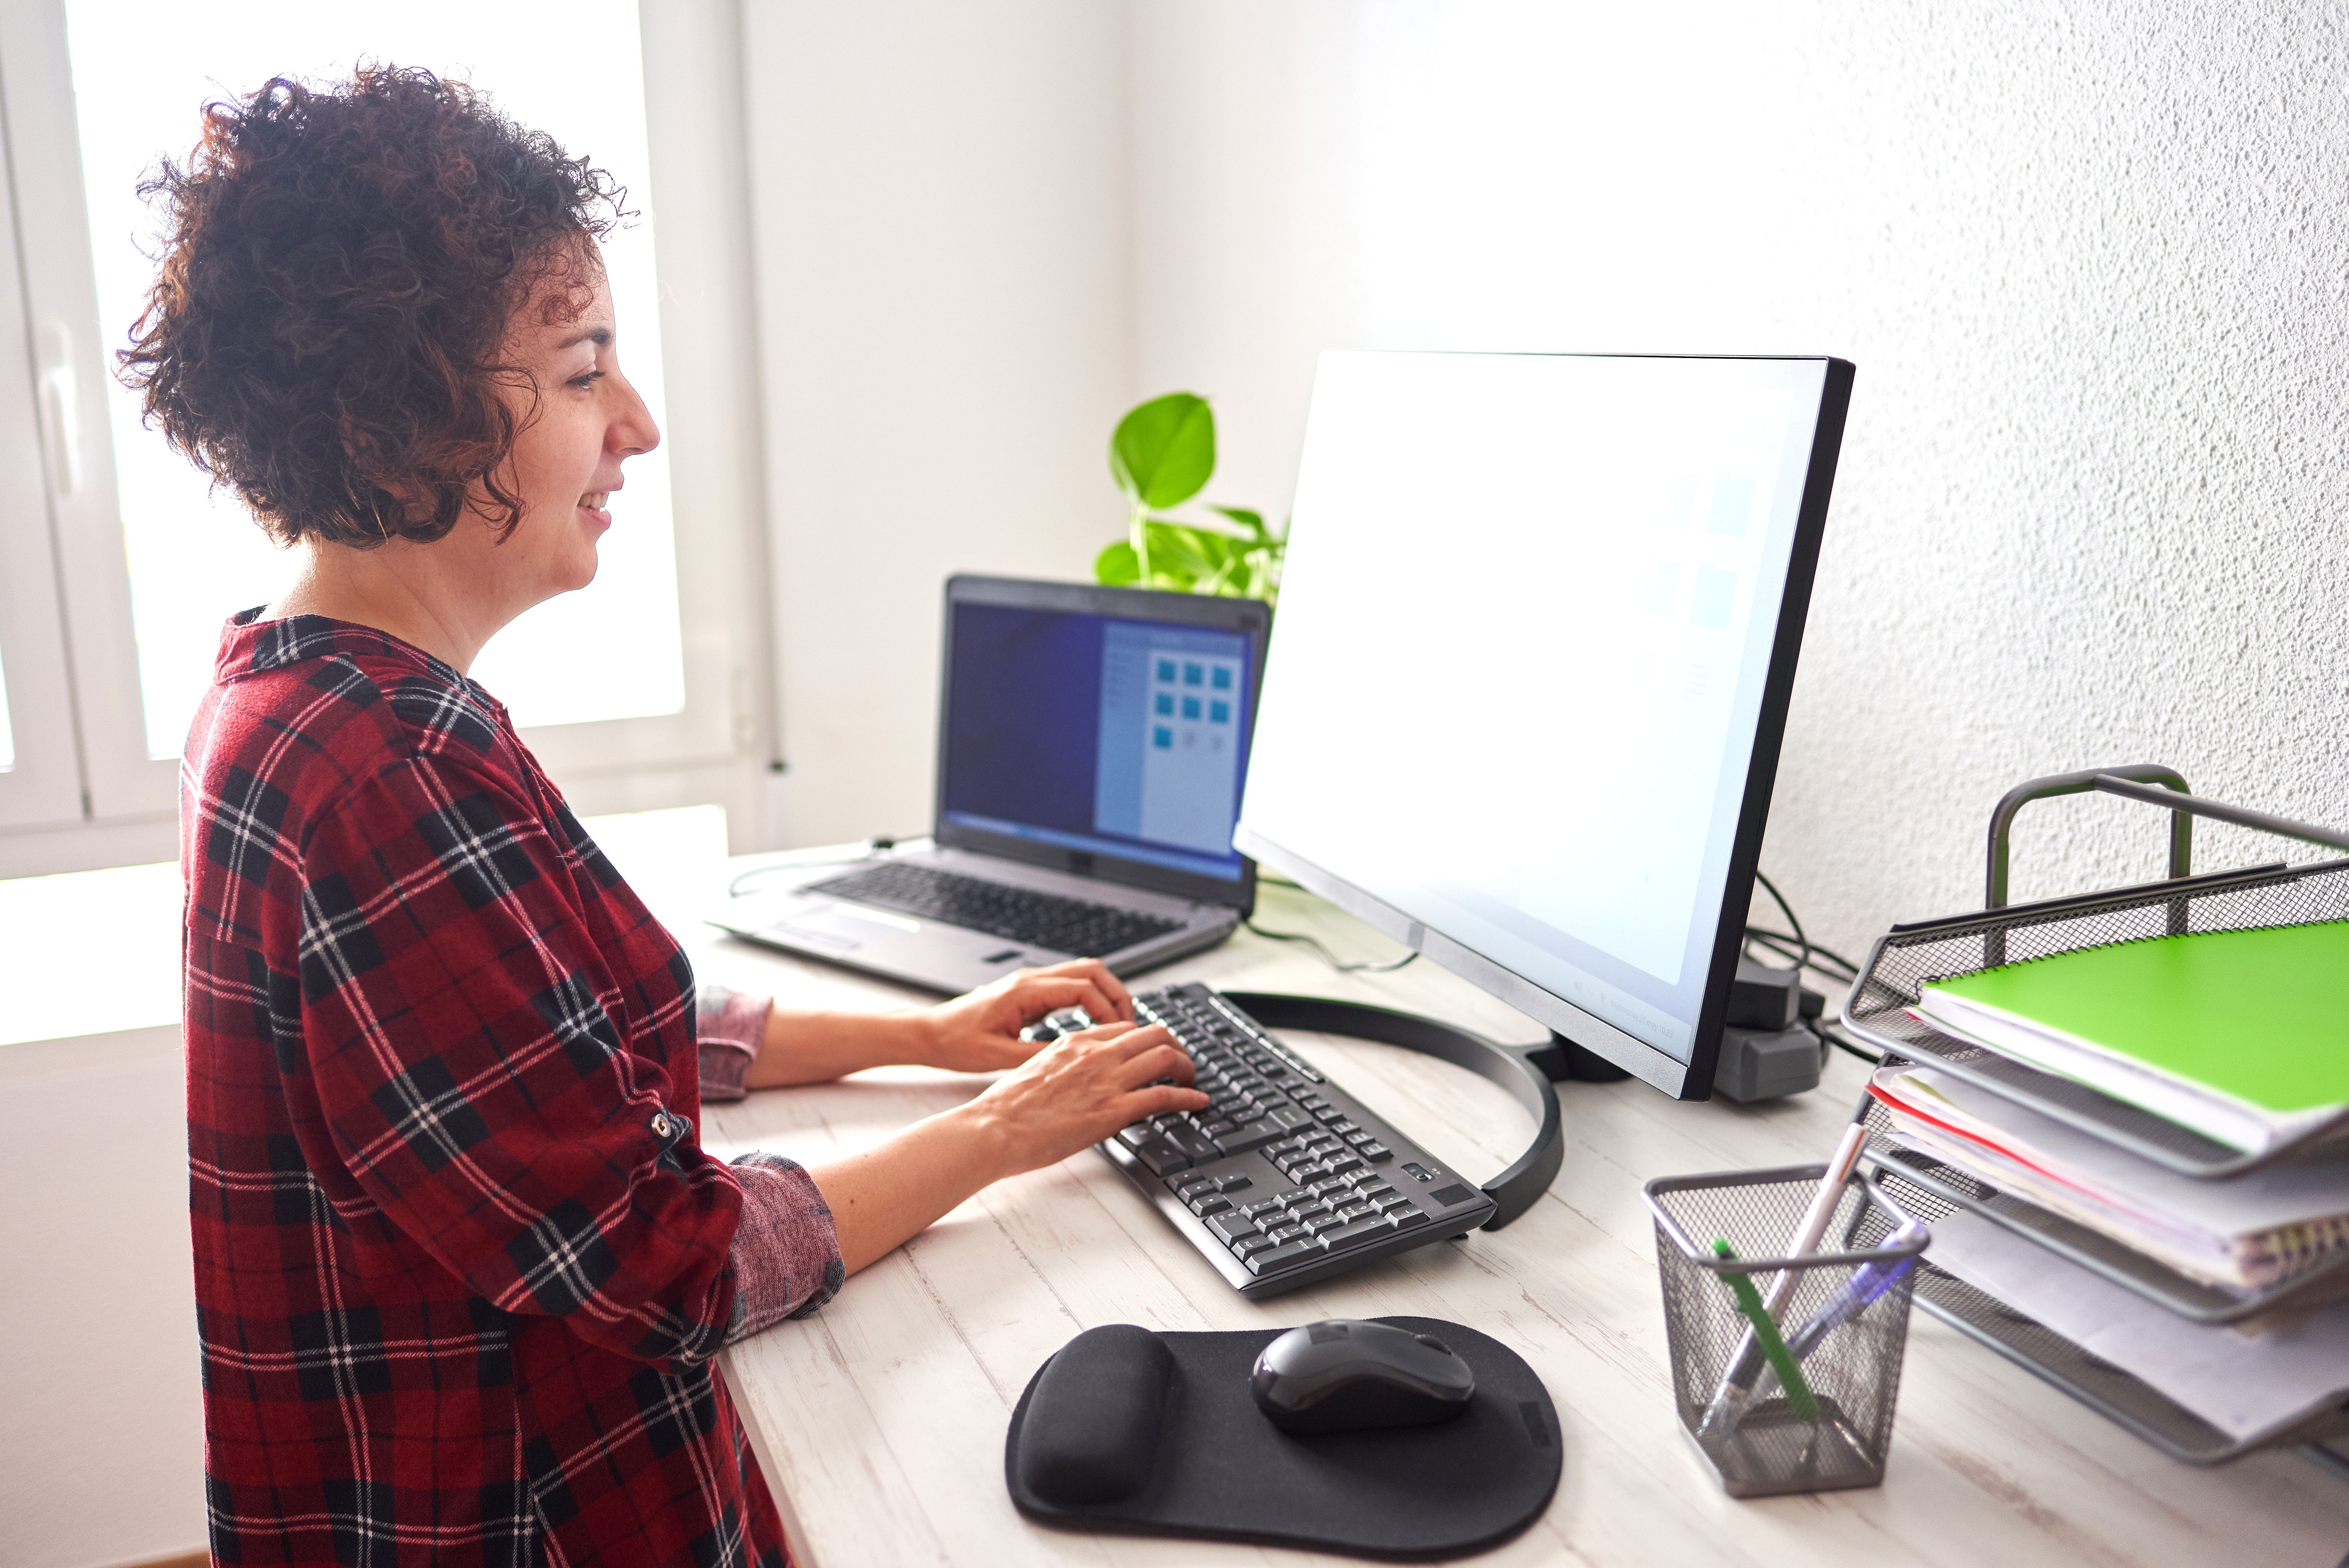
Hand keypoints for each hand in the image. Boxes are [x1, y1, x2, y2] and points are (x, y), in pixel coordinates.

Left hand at [916, 959, 1136, 1073]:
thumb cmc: (955, 1043)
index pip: (1082, 988)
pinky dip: (1090, 999)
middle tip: (1131, 1026)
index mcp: (1024, 991)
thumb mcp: (998, 1057)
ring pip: (1082, 974)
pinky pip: (1069, 986)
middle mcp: (1030, 980)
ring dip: (1106, 994)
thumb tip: (1078, 1058)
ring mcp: (1030, 983)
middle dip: (1117, 995)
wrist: (929, 1034)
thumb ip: (1038, 1055)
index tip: (1122, 1034)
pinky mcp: (1028, 993)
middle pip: (1091, 971)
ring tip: (1120, 1025)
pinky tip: (1095, 1024)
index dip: (1108, 1009)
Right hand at [960, 1020, 1208, 1181]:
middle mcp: (1094, 1054)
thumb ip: (1066, 1068)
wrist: (993, 1129)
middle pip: (1154, 1033)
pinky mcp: (1113, 1110)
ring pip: (1165, 1055)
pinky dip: (1188, 1097)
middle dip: (1175, 1047)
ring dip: (1187, 1068)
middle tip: (1182, 1065)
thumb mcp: (1037, 1072)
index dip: (1146, 1040)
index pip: (1125, 1029)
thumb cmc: (1006, 1109)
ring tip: (1192, 1082)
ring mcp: (1105, 1080)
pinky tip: (1197, 1103)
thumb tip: (1080, 1080)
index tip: (1154, 1053)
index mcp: (1074, 1042)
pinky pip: (1164, 1095)